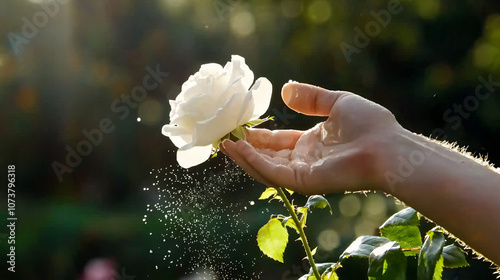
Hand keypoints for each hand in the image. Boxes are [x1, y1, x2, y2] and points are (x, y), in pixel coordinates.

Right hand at [221, 82, 402, 193]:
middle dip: (246, 147)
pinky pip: (272, 173)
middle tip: (224, 135)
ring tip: (224, 143)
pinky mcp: (303, 181)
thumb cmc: (369, 125)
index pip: (277, 141)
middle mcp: (303, 160)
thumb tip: (284, 90)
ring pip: (265, 167)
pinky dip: (253, 162)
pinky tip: (238, 149)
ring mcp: (302, 172)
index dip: (258, 136)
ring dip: (243, 156)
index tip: (240, 126)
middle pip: (267, 155)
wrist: (387, 146)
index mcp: (310, 144)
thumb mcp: (336, 103)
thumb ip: (311, 98)